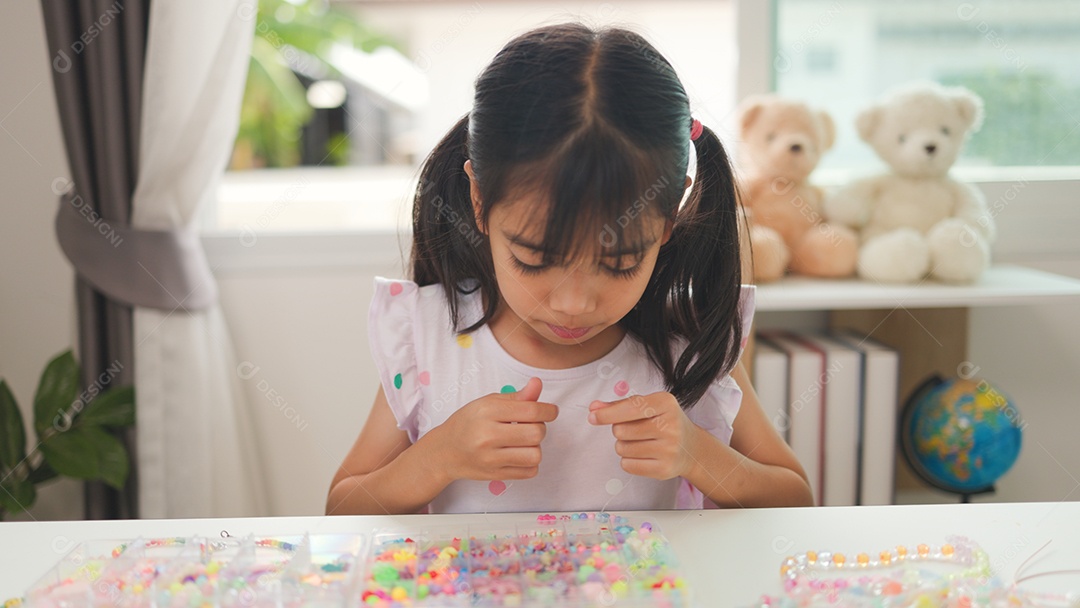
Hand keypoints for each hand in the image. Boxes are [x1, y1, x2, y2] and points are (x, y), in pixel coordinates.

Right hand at [428, 377, 557, 482]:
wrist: (445, 451)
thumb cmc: (469, 423)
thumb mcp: (488, 402)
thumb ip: (516, 396)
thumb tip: (538, 383)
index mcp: (487, 412)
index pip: (531, 411)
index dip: (548, 411)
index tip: (550, 411)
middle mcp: (488, 436)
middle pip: (536, 433)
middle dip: (540, 428)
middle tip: (530, 426)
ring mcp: (491, 458)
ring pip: (535, 455)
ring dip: (535, 447)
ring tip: (523, 442)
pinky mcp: (496, 475)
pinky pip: (530, 471)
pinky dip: (530, 463)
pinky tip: (518, 454)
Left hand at [588, 391, 701, 479]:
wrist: (691, 448)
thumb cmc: (663, 422)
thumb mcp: (647, 406)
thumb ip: (619, 405)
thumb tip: (594, 408)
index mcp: (665, 403)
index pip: (630, 408)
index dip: (607, 413)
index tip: (592, 416)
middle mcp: (670, 425)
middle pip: (620, 430)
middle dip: (619, 430)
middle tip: (634, 430)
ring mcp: (669, 449)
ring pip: (622, 448)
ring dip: (624, 445)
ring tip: (641, 442)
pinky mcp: (664, 469)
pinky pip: (627, 465)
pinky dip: (629, 460)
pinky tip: (644, 455)